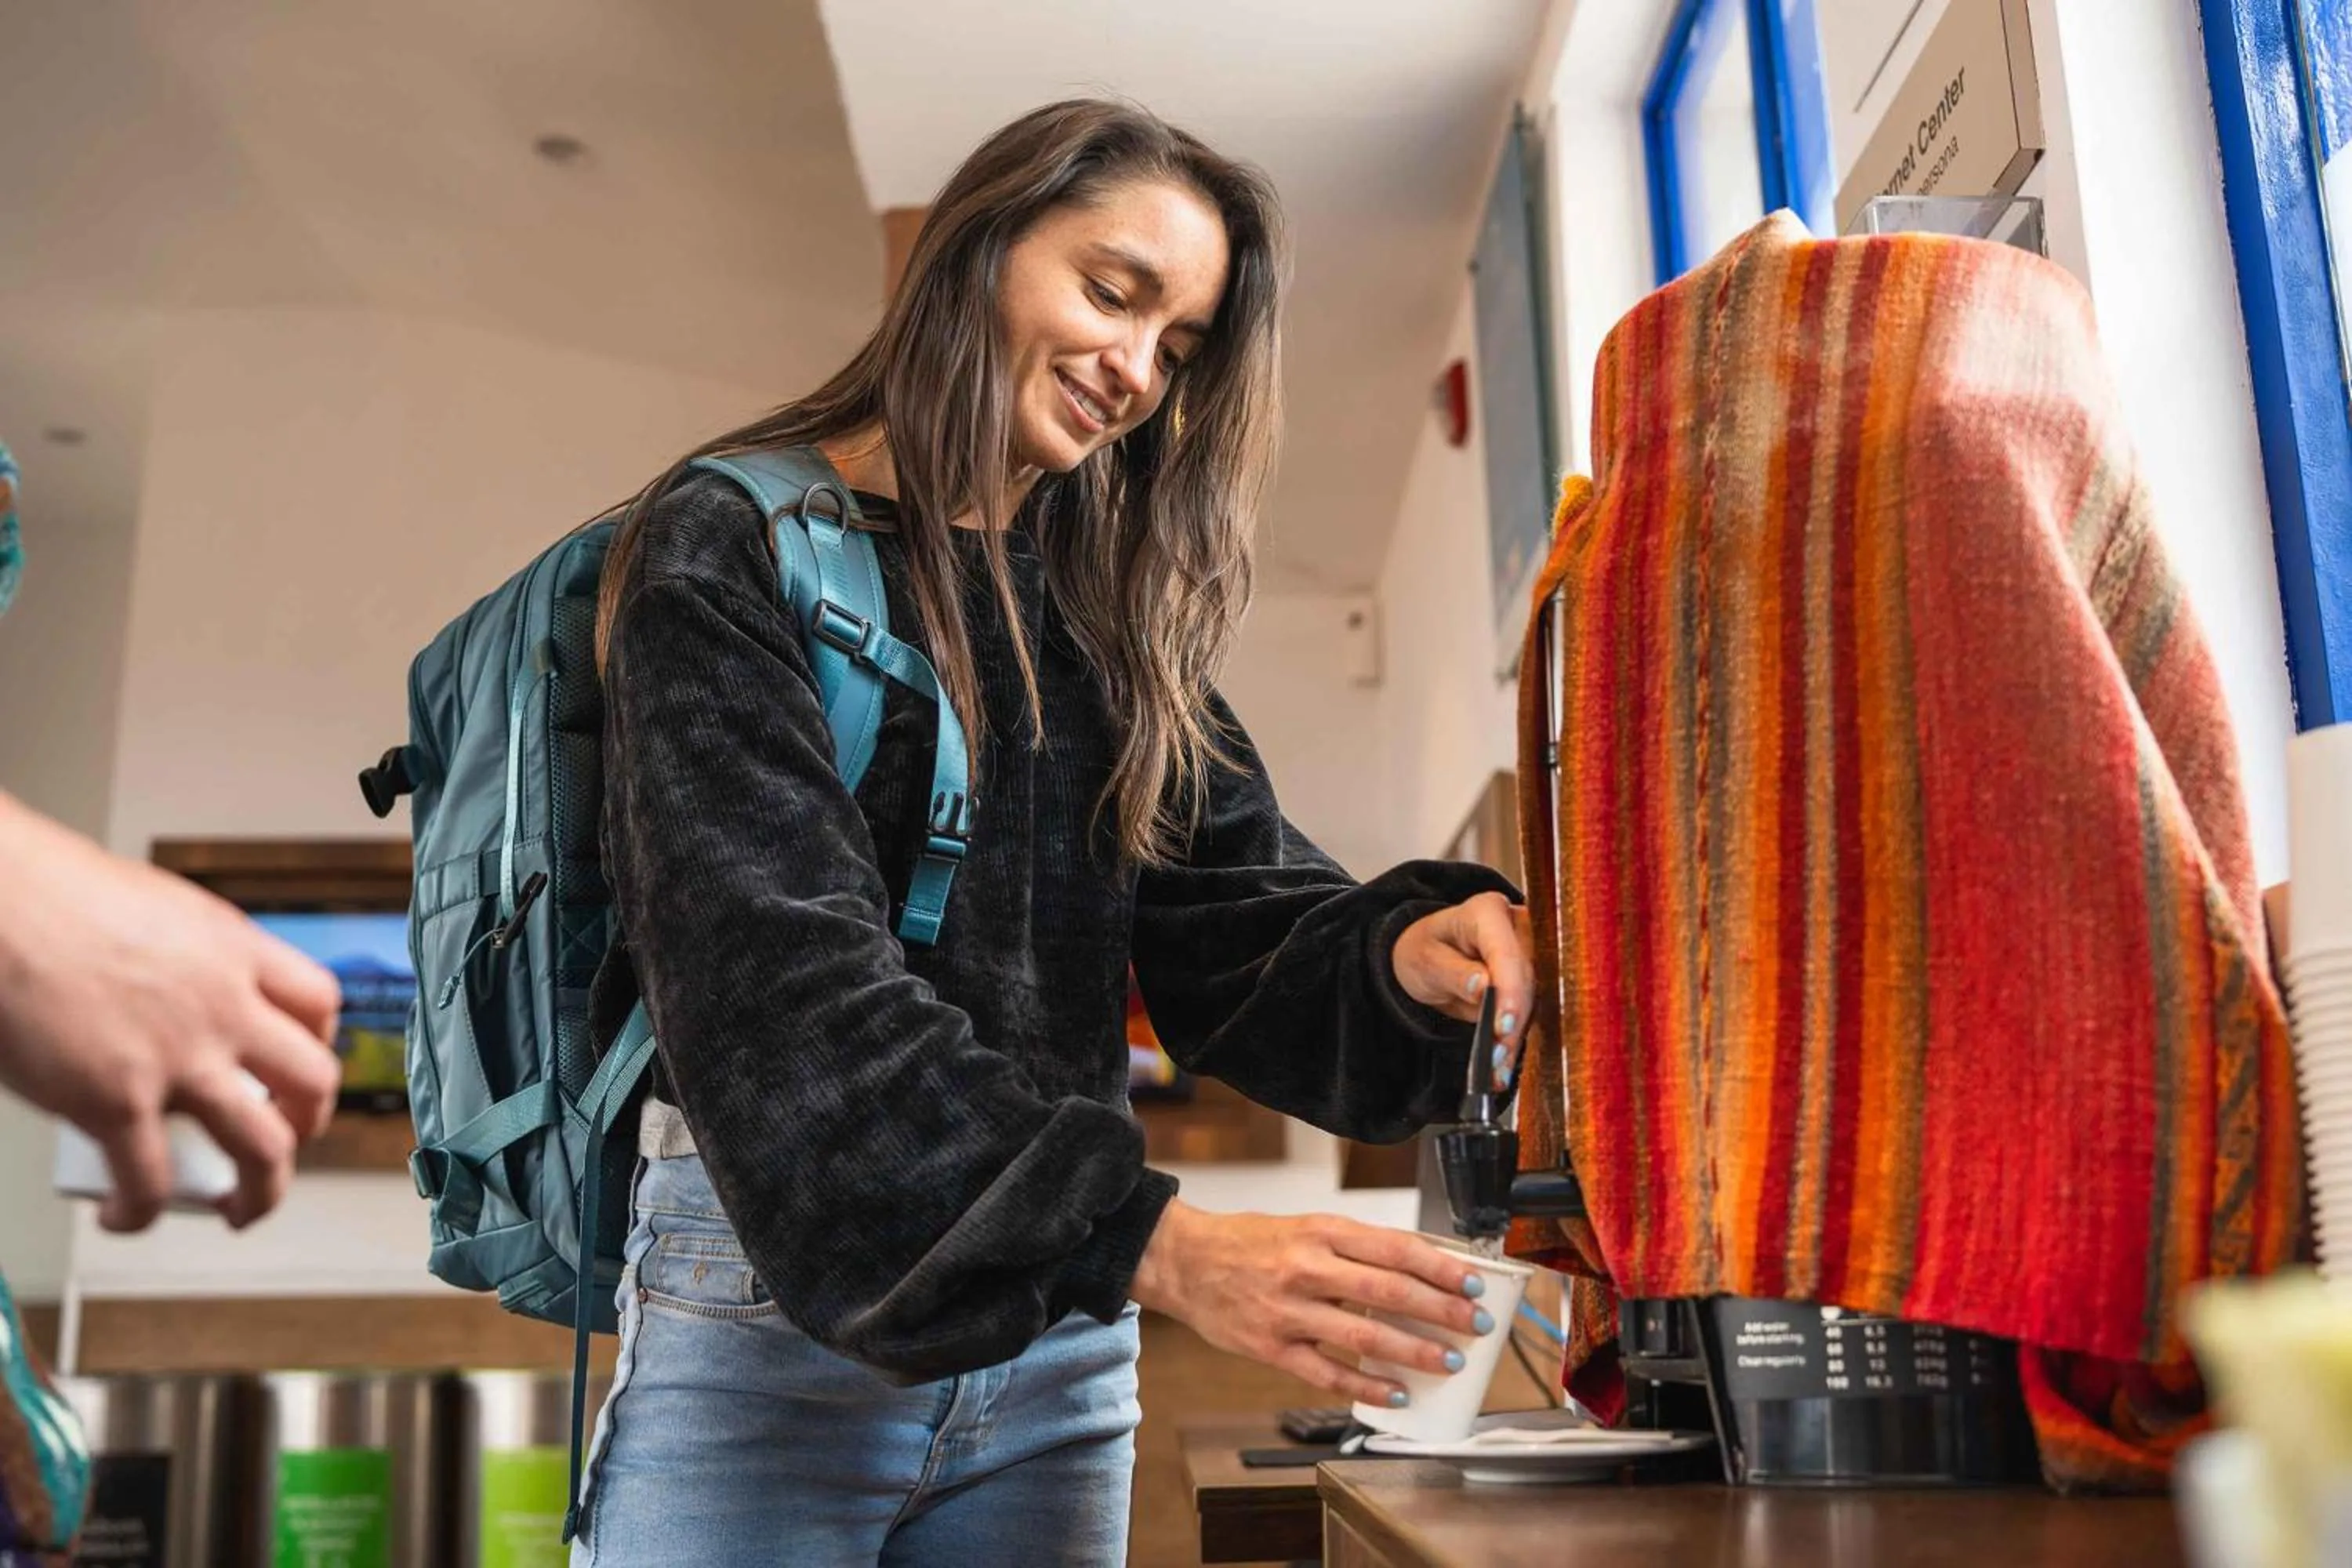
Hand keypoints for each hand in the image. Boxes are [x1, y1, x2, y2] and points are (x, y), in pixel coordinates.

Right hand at [0, 793, 342, 1230]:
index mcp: (231, 950)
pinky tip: (124, 1215)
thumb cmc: (46, 895)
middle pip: (314, 1079)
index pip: (317, 1002)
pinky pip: (152, 1181)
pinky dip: (143, 1213)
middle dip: (308, 1123)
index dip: (316, 1043)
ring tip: (240, 1208)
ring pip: (265, 1146)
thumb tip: (163, 995)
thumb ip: (177, 960)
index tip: (294, 1064)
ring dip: (262, 1190)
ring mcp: (178, 1057)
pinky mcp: (117, 1100)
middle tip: (285, 1140)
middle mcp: (223, 1005)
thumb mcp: (150, 910)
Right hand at [1128, 1199, 1497, 1407]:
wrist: (1184, 1261)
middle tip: (1476, 1324)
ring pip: (1363, 1334)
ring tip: (1447, 1362)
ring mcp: (1288, 1310)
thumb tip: (1417, 1269)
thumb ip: (1355, 1248)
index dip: (1439, 1268)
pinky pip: (1327, 1373)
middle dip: (1441, 1310)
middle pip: (1388, 1291)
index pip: (1394, 1248)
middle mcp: (1307, 1267)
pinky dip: (1366, 1385)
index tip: (1472, 1282)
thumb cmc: (1250, 1243)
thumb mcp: (1306, 1226)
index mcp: (1321, 1230)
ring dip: (1413, 1351)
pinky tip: (1395, 1393)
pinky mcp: (1271, 1348)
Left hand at [1391, 890, 1534, 1076]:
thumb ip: (1454, 973)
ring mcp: (1530, 953)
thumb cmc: (1423, 950)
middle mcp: (1517, 927)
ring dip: (1517, 1037)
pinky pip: (1530, 1012)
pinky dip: (1515, 1041)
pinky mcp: (1532, 979)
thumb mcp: (1425, 961)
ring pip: (1536, 1000)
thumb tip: (1485, 986)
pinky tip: (1502, 1066)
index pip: (1508, 953)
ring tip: (1496, 1069)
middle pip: (1529, 978)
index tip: (1504, 1026)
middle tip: (1496, 1057)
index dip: (1511, 991)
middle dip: (1515, 1021)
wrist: (1427, 956)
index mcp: (1488, 912)